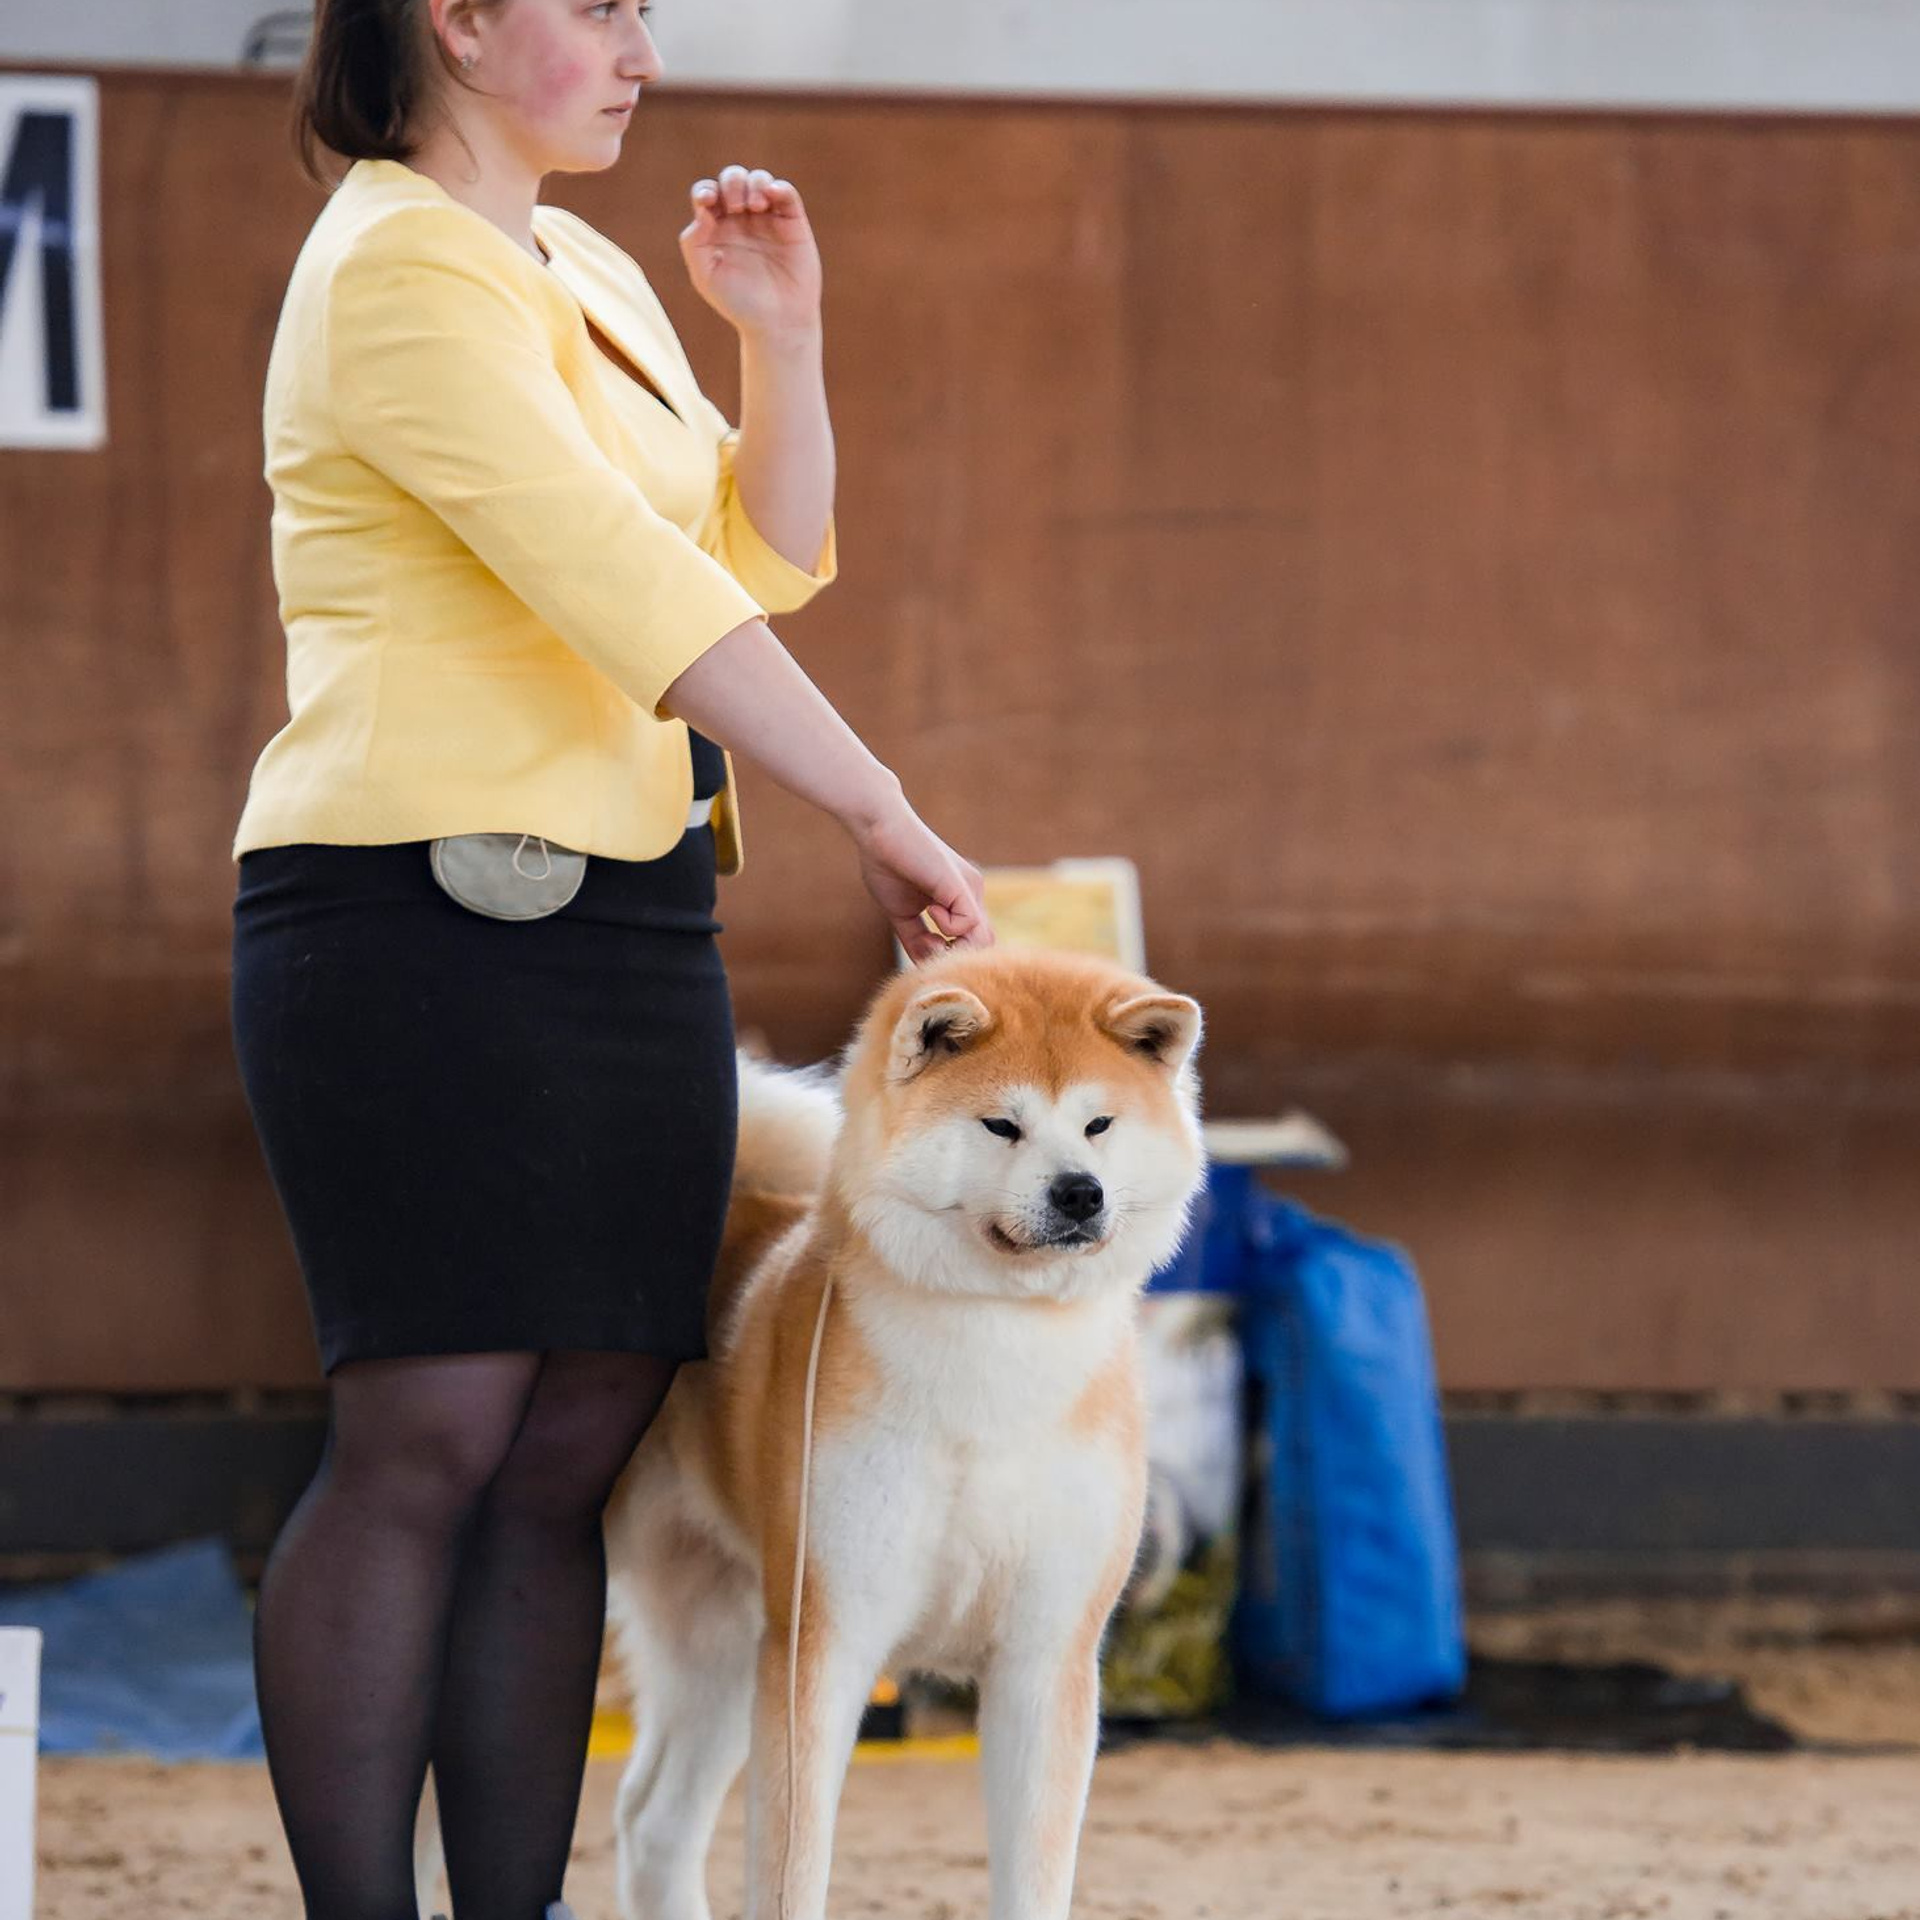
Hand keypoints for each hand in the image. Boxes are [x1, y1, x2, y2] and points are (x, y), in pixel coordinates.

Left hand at [679, 165, 822, 342]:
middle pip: (733, 179)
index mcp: (718, 228)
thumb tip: (702, 211)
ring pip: (759, 179)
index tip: (708, 202)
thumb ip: (693, 243)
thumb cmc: (739, 303)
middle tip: (737, 207)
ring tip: (754, 207)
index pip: (708, 194)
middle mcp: (742, 219)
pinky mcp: (792, 222)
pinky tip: (771, 196)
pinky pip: (786, 192)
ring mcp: (768, 218)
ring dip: (754, 184)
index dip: (706, 191)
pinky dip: (779, 187)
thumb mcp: (705, 277)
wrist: (777, 323)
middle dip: (732, 183)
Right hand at [847, 793, 993, 963]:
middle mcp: (972, 893)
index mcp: (961, 898)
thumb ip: (916, 939)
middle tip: (926, 949)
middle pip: (984, 944)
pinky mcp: (960, 885)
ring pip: (984, 940)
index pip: (974, 941)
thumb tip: (925, 967)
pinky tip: (929, 909)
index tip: (923, 950)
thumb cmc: (885, 863)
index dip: (951, 955)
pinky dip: (947, 928)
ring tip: (928, 938)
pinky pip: (968, 924)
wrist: (878, 827)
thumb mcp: (903, 912)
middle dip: (955, 957)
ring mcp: (969, 888)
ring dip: (953, 949)